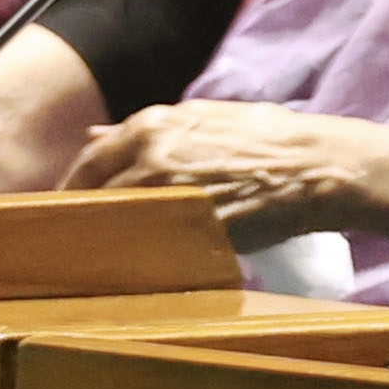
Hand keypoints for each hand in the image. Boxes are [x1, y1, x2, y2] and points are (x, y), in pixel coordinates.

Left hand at [65, 101, 388, 245]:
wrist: (317, 167)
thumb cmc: (267, 140)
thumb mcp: (203, 119)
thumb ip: (145, 132)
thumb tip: (94, 135)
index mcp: (153, 125)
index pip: (88, 163)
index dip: (73, 191)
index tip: (71, 211)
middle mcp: (151, 154)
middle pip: (90, 197)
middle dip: (80, 219)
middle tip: (78, 242)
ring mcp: (168, 194)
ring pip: (112, 226)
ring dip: (104, 242)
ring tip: (104, 260)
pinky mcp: (188, 229)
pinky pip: (144, 250)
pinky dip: (134, 260)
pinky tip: (137, 269)